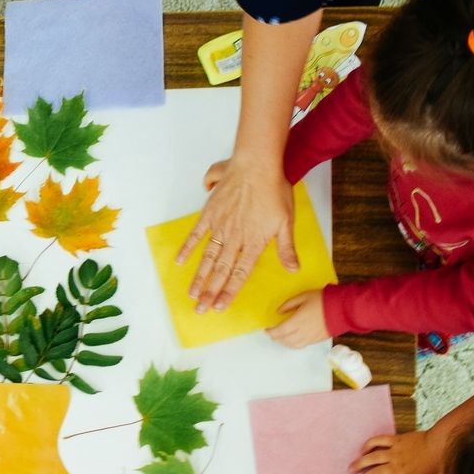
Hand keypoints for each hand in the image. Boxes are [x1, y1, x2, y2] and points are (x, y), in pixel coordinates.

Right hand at [177, 156, 297, 312]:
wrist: (258, 164)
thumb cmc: (274, 189)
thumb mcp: (287, 220)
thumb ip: (286, 247)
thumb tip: (292, 268)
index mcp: (254, 241)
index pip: (240, 273)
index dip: (229, 291)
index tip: (220, 306)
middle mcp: (235, 238)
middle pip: (220, 270)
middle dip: (210, 292)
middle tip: (201, 309)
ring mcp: (220, 226)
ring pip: (208, 257)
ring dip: (199, 277)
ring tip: (192, 294)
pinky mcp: (210, 213)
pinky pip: (197, 234)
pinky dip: (188, 247)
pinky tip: (180, 261)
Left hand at [268, 290, 329, 347]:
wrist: (343, 309)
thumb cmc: (323, 300)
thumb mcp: (304, 296)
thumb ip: (289, 304)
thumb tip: (279, 311)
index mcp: (298, 321)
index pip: (279, 331)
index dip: (271, 332)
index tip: (266, 329)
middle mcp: (302, 332)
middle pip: (284, 340)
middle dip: (276, 338)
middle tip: (272, 333)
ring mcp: (310, 338)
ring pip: (293, 345)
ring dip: (284, 343)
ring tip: (281, 337)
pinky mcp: (317, 340)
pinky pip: (302, 345)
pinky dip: (294, 344)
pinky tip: (293, 339)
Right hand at [351, 430, 439, 473]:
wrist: (442, 445)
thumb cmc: (438, 465)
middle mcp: (396, 467)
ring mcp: (394, 452)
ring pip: (372, 458)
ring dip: (360, 464)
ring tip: (351, 469)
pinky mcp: (395, 440)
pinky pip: (378, 441)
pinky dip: (369, 445)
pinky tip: (363, 450)